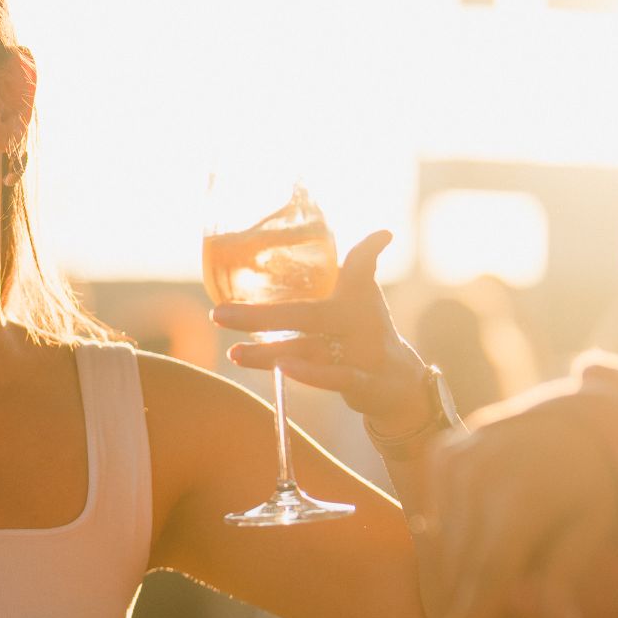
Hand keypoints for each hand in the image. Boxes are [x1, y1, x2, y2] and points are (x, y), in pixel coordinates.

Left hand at [210, 229, 433, 425]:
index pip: (360, 266)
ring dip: (268, 353)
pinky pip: (336, 378)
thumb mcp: (358, 297)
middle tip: (217, 314)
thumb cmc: (367, 329)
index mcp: (357, 298)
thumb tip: (355, 233)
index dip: (367, 250)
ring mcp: (363, 354)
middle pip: (307, 315)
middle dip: (260, 316)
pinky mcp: (365, 383)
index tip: (382, 234)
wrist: (400, 382)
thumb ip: (343, 268)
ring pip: (309, 350)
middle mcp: (360, 323)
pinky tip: (282, 371)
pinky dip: (310, 374)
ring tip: (234, 353)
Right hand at [423, 394, 617, 617]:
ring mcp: (455, 460)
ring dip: (457, 571)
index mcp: (521, 498)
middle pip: (461, 562)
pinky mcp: (443, 454)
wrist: (573, 415)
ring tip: (487, 579)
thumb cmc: (594, 481)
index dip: (468, 615)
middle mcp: (479, 476)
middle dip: (468, 598)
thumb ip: (567, 573)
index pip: (487, 571)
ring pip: (443, 541)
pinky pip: (436, 514)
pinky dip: (449, 538)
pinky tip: (474, 543)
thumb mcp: (593, 525)